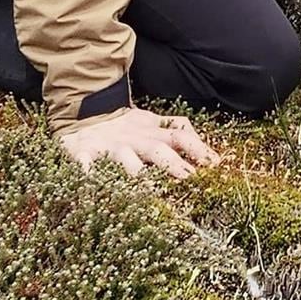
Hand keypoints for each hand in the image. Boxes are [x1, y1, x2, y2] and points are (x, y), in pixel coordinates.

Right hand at [58, 106, 221, 179]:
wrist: (84, 113)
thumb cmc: (125, 125)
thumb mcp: (153, 124)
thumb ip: (178, 132)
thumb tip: (210, 150)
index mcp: (153, 132)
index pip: (181, 136)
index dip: (199, 148)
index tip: (216, 164)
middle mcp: (135, 138)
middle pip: (157, 150)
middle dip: (173, 164)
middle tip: (188, 179)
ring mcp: (110, 145)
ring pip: (124, 157)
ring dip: (134, 169)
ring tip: (143, 186)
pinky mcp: (84, 150)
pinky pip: (84, 159)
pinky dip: (86, 167)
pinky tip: (87, 176)